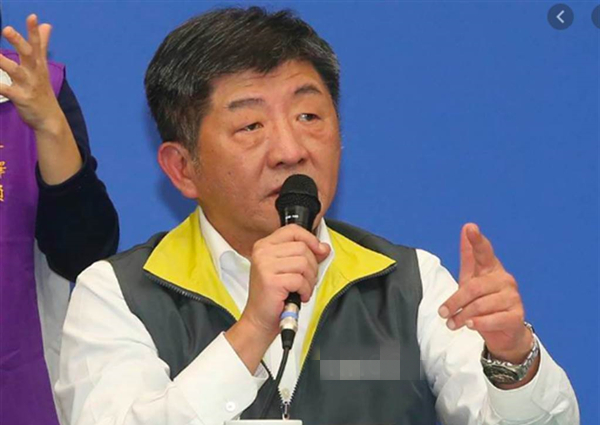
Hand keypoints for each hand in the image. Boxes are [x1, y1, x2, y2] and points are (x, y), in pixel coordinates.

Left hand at [0, 14, 62, 132]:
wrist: (49, 119)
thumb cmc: (42, 90)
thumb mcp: (43, 67)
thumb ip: (42, 45)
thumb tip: (46, 25)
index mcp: (38, 65)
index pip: (37, 45)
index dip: (34, 31)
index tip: (32, 17)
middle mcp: (35, 73)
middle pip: (27, 55)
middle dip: (18, 42)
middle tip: (6, 29)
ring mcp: (28, 86)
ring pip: (15, 71)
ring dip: (4, 62)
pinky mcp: (21, 99)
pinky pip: (6, 91)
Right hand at [241, 224, 330, 340]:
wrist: (259, 318)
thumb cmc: (273, 294)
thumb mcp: (286, 268)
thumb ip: (303, 254)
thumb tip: (323, 247)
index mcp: (265, 245)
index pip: (293, 230)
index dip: (311, 239)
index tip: (319, 250)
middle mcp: (262, 252)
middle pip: (302, 248)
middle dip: (312, 266)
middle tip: (306, 280)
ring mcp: (265, 266)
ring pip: (303, 263)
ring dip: (309, 280)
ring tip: (302, 289)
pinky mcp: (271, 281)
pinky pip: (300, 280)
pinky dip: (305, 290)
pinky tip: (298, 296)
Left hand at [439, 223, 532, 363]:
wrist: (504, 332)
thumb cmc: (485, 302)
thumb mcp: (472, 278)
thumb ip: (469, 256)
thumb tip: (466, 227)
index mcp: (492, 268)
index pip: (484, 252)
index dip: (477, 240)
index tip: (470, 228)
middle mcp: (505, 280)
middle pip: (474, 287)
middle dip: (455, 302)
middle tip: (442, 313)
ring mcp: (513, 298)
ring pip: (480, 305)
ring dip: (462, 316)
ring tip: (453, 323)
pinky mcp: (516, 316)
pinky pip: (493, 319)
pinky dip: (479, 323)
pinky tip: (470, 325)